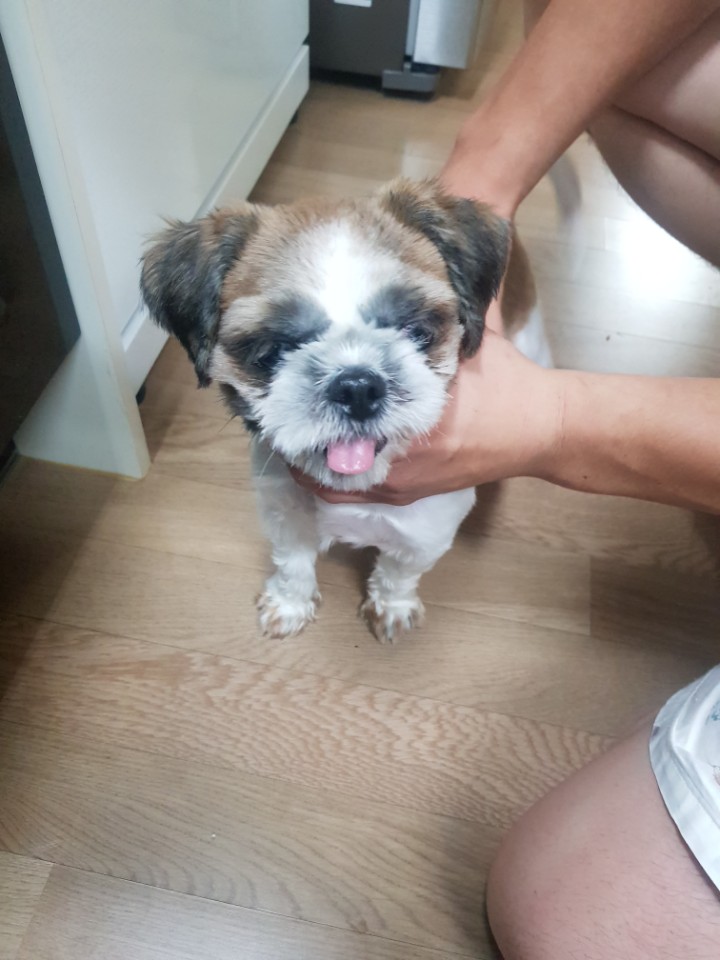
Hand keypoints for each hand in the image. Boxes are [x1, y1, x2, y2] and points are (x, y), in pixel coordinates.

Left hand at [291, 331, 564, 505]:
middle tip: (280, 410)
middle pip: (324, 463)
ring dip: (311, 461)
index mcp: (412, 421)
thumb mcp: (470, 335)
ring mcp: (402, 486)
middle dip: (299, 439)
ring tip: (295, 430)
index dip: (304, 410)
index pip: (341, 425)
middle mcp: (401, 462)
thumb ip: (437, 308)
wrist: (542, 430)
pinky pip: (355, 493)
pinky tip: (324, 450)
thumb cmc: (506, 382)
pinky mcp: (408, 494)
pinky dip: (334, 476)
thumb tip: (419, 260)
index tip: (285, 389)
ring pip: (334, 485)